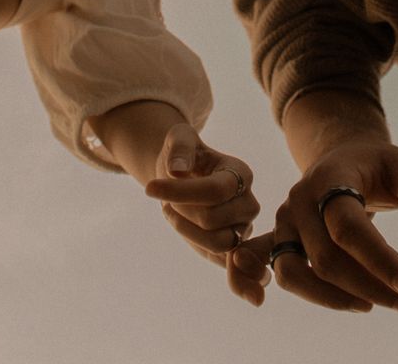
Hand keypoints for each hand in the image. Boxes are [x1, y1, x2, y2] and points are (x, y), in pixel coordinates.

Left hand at [145, 123, 259, 270]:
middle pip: (212, 220)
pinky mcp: (232, 248)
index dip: (180, 192)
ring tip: (172, 212)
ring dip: (185, 230)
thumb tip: (178, 170)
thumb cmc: (184, 154)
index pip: (215, 190)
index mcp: (241, 173)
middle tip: (167, 200)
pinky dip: (198, 248)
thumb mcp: (178, 138)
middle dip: (181, 210)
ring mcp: (243, 228)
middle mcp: (249, 202)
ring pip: (216, 244)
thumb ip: (180, 147)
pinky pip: (218, 259)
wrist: (183, 174)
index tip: (149, 188)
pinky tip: (182, 228)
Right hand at [229, 137, 397, 312]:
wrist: (343, 157)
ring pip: (295, 272)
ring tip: (375, 304)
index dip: (380, 261)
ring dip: (335, 300)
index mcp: (330, 177)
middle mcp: (300, 199)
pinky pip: (269, 267)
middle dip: (371, 287)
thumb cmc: (379, 165)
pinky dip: (263, 284)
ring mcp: (286, 220)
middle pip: (326, 258)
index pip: (348, 227)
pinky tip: (281, 300)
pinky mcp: (281, 239)